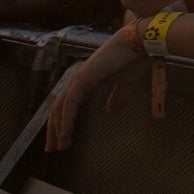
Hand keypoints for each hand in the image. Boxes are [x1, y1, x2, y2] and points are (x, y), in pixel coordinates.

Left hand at [45, 33, 147, 151]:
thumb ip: (117, 98)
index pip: (67, 105)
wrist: (139, 44)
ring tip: (58, 146)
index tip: (62, 141)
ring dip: (57, 128)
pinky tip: (64, 133)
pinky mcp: (82, 80)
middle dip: (54, 130)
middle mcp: (77, 80)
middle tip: (53, 149)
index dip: (63, 123)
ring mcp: (78, 79)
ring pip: (60, 108)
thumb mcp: (126, 85)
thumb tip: (111, 112)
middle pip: (58, 109)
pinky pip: (69, 104)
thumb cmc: (134, 61)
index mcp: (86, 81)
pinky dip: (65, 119)